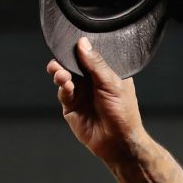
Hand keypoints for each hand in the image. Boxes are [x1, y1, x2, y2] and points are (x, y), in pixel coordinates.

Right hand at [46, 37, 146, 161]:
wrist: (118, 141)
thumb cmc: (123, 113)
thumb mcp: (112, 84)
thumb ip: (96, 64)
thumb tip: (83, 43)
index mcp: (106, 72)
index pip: (90, 55)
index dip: (80, 48)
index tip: (71, 41)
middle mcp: (92, 81)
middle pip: (73, 64)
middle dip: (64, 60)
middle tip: (59, 59)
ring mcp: (81, 93)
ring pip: (65, 76)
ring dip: (60, 73)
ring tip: (61, 74)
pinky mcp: (71, 106)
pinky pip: (63, 92)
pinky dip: (63, 87)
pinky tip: (67, 86)